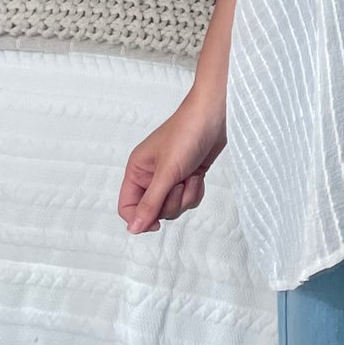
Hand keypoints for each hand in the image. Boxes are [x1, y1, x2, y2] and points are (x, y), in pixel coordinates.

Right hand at [117, 88, 226, 234]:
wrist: (216, 115)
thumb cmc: (187, 133)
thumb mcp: (167, 172)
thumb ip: (150, 203)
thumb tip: (134, 229)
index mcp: (137, 170)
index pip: (127, 206)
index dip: (140, 218)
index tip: (156, 223)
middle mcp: (150, 175)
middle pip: (153, 210)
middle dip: (170, 202)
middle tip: (178, 184)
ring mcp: (170, 176)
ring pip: (173, 207)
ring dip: (185, 196)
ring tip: (190, 175)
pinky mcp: (187, 176)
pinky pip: (188, 199)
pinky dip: (195, 190)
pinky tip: (198, 174)